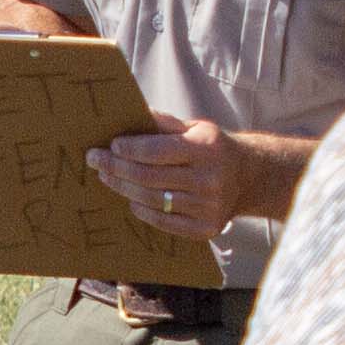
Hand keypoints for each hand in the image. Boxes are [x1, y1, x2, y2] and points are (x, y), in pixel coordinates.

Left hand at [93, 117, 248, 236]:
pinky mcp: (205, 228)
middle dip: (117, 167)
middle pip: (149, 177)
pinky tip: (131, 199)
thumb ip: (164, 124)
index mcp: (206, 149)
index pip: (158, 151)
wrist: (249, 178)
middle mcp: (209, 179)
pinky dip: (142, 210)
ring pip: (152, 200)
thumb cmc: (213, 148)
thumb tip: (130, 116)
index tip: (110, 145)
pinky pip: (163, 221)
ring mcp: (208, 207)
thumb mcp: (195, 128)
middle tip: (96, 160)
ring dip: (123, 188)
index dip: (130, 149)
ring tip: (107, 177)